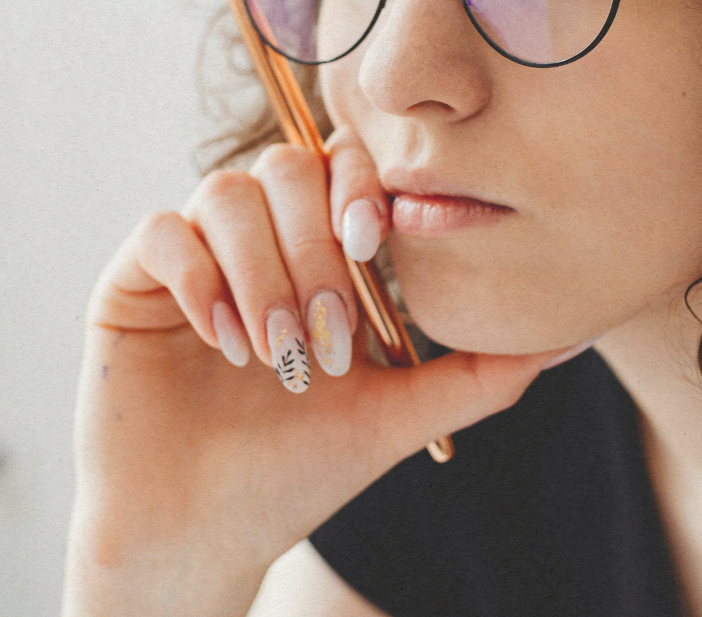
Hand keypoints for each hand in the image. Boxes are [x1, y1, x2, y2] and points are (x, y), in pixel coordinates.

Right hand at [64, 127, 555, 616]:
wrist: (203, 533)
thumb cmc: (295, 474)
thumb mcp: (396, 416)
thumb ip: (480, 374)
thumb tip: (570, 338)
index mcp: (314, 254)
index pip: (341, 168)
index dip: (361, 187)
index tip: (377, 246)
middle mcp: (253, 241)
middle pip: (285, 168)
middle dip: (314, 248)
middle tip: (326, 340)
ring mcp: (191, 255)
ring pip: (226, 194)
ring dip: (263, 272)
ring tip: (276, 354)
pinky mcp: (131, 281)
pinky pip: (160, 230)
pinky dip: (200, 278)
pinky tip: (224, 343)